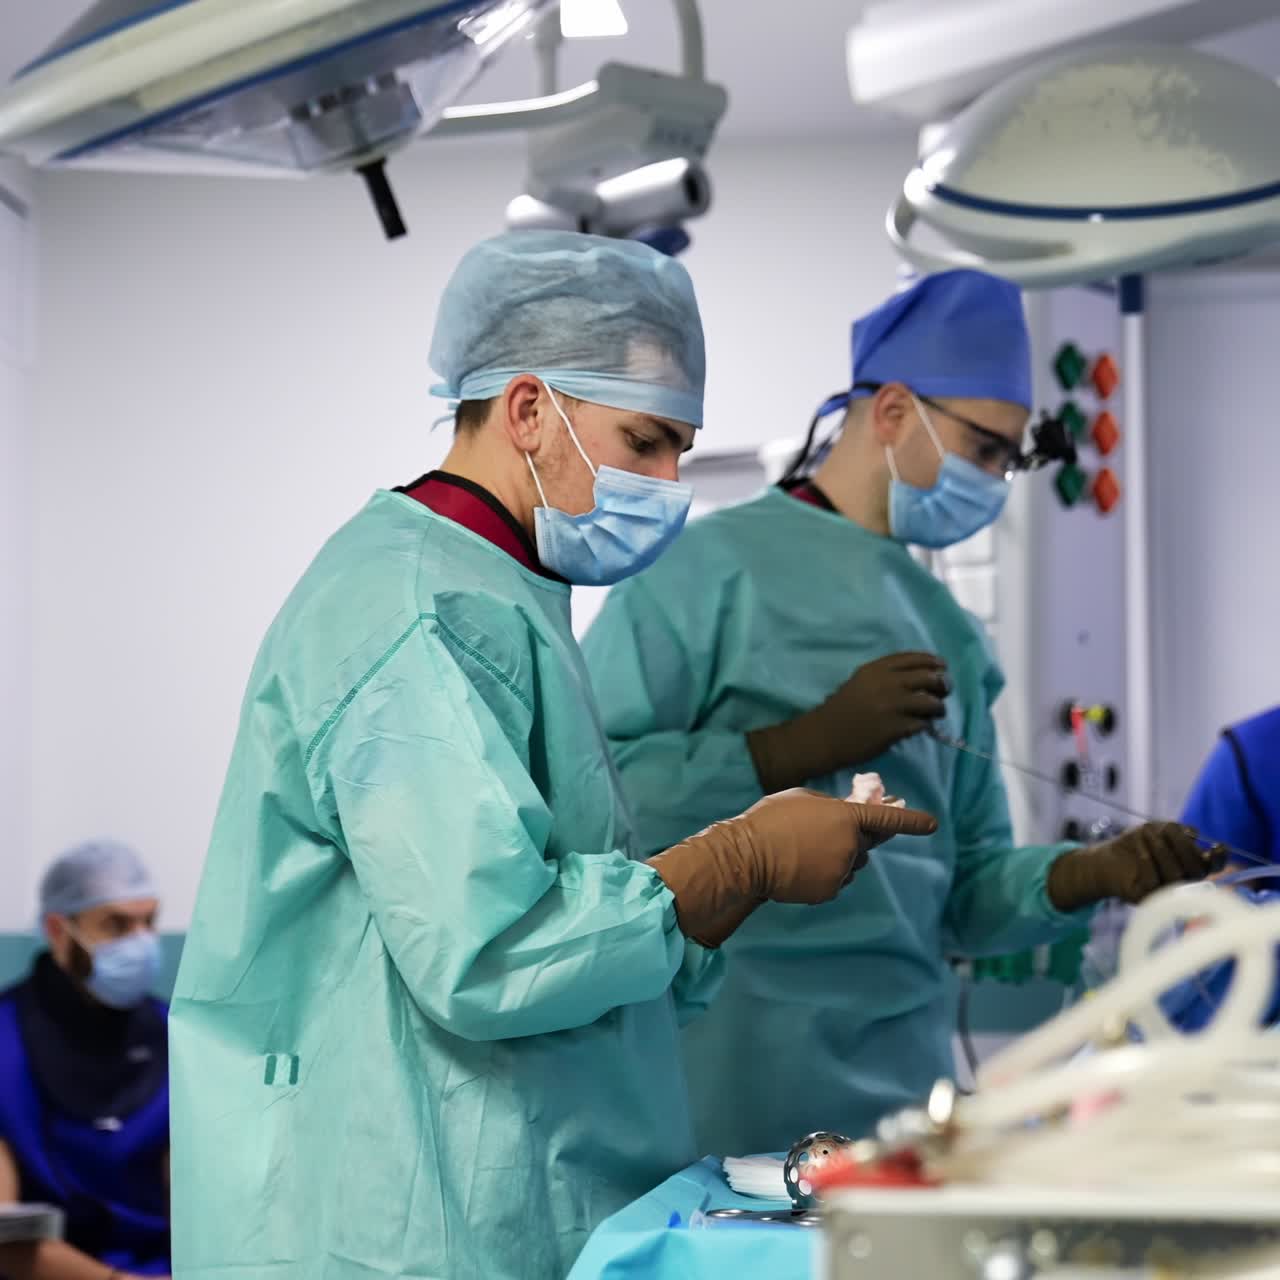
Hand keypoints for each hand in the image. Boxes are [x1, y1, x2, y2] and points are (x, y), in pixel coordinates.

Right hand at [648, 789, 937, 946]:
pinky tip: (797, 868)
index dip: (911, 821)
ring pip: (850, 865)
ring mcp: (841, 871)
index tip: (933, 823)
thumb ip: (833, 807)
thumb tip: (847, 815)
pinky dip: (822, 875)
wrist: (746, 856)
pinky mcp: (829, 891)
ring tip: (800, 851)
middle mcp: (851, 846)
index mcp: (846, 818)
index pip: (885, 819)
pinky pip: (835, 881)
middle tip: (819, 835)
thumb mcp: (804, 800)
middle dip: (850, 839)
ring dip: (835, 857)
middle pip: (864, 844)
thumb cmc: (770, 820)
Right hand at [746, 653, 948, 792]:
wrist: (824, 735)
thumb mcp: (860, 681)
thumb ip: (885, 676)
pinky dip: (926, 725)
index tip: (942, 667)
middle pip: (929, 678)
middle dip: (943, 684)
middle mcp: (887, 683)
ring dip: (938, 707)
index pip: (914, 658)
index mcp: (876, 669)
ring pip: (931, 702)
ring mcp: (892, 706)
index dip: (933, 661)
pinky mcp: (895, 728)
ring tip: (937, 712)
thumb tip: (919, 677)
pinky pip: (923, 724)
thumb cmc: (841, 708)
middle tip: (944, 692)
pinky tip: (922, 727)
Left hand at [1047, 823, 1226, 911]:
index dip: (1220, 858)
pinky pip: (1153, 880)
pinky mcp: (1145, 897)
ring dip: (1163, 849)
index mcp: (1190, 865)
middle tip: (1169, 830)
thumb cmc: (1136, 843)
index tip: (1218, 845)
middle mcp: (1182, 882)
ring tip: (1149, 833)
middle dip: (1185, 847)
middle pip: (1197, 870)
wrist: (1105, 859)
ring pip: (1176, 874)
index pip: (1213, 866)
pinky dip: (1146, 860)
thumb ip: (1177, 831)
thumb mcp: (1158, 830)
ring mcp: (1165, 892)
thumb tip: (1194, 833)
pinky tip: (1140, 847)